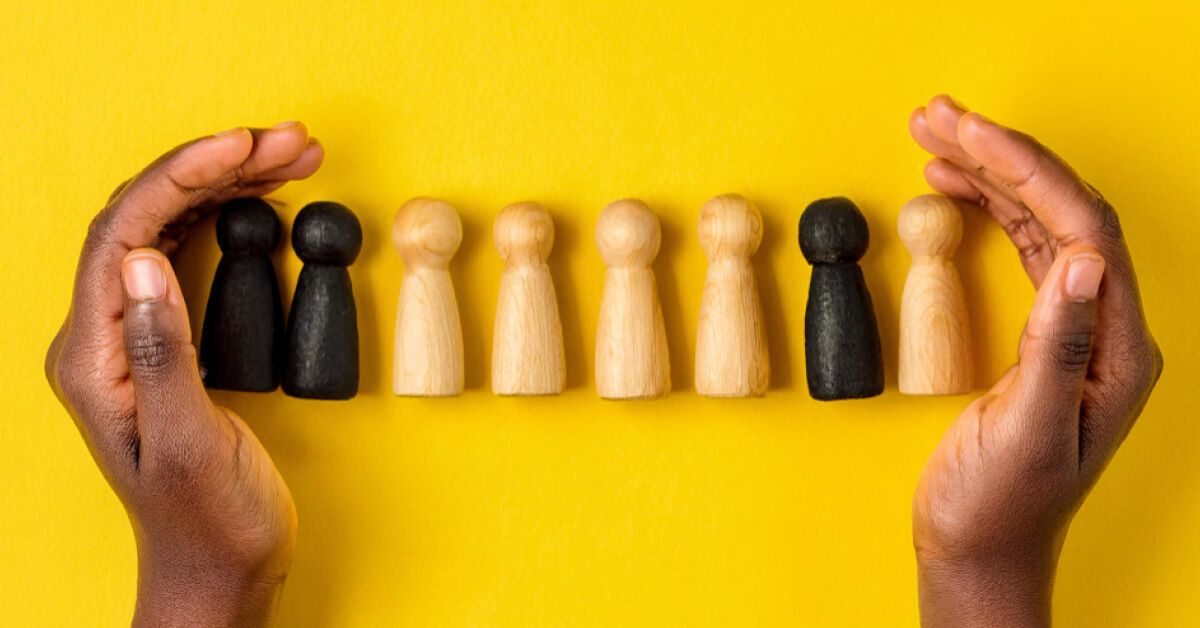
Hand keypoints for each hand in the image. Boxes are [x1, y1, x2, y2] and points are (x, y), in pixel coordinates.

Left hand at [44, 123, 321, 626]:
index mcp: (96, 357)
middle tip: (288, 139)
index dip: (182, 177)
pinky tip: (264, 198)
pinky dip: (230, 216)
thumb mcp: (189, 443)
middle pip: (147, 218)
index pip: (124, 235)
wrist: (219, 568)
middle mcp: (106, 336)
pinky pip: (190, 254)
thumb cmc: (206, 521)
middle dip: (216, 166)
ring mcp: (138, 335)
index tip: (244, 147)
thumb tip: (144, 264)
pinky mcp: (172, 341)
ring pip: (170, 227)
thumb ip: (164, 352)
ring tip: (291, 154)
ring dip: (228, 182)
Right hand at [908, 96, 1162, 626]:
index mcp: (1115, 351)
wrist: (979, 550)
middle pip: (1062, 211)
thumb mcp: (1025, 432)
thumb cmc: (999, 507)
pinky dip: (986, 209)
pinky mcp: (1040, 336)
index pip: (1081, 230)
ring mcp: (1074, 330)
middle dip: (1001, 154)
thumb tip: (1088, 263)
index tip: (967, 134)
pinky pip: (1021, 249)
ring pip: (1040, 223)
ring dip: (989, 172)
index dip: (1024, 171)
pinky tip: (954, 187)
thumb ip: (1056, 348)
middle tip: (939, 114)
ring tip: (934, 135)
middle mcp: (1104, 330)